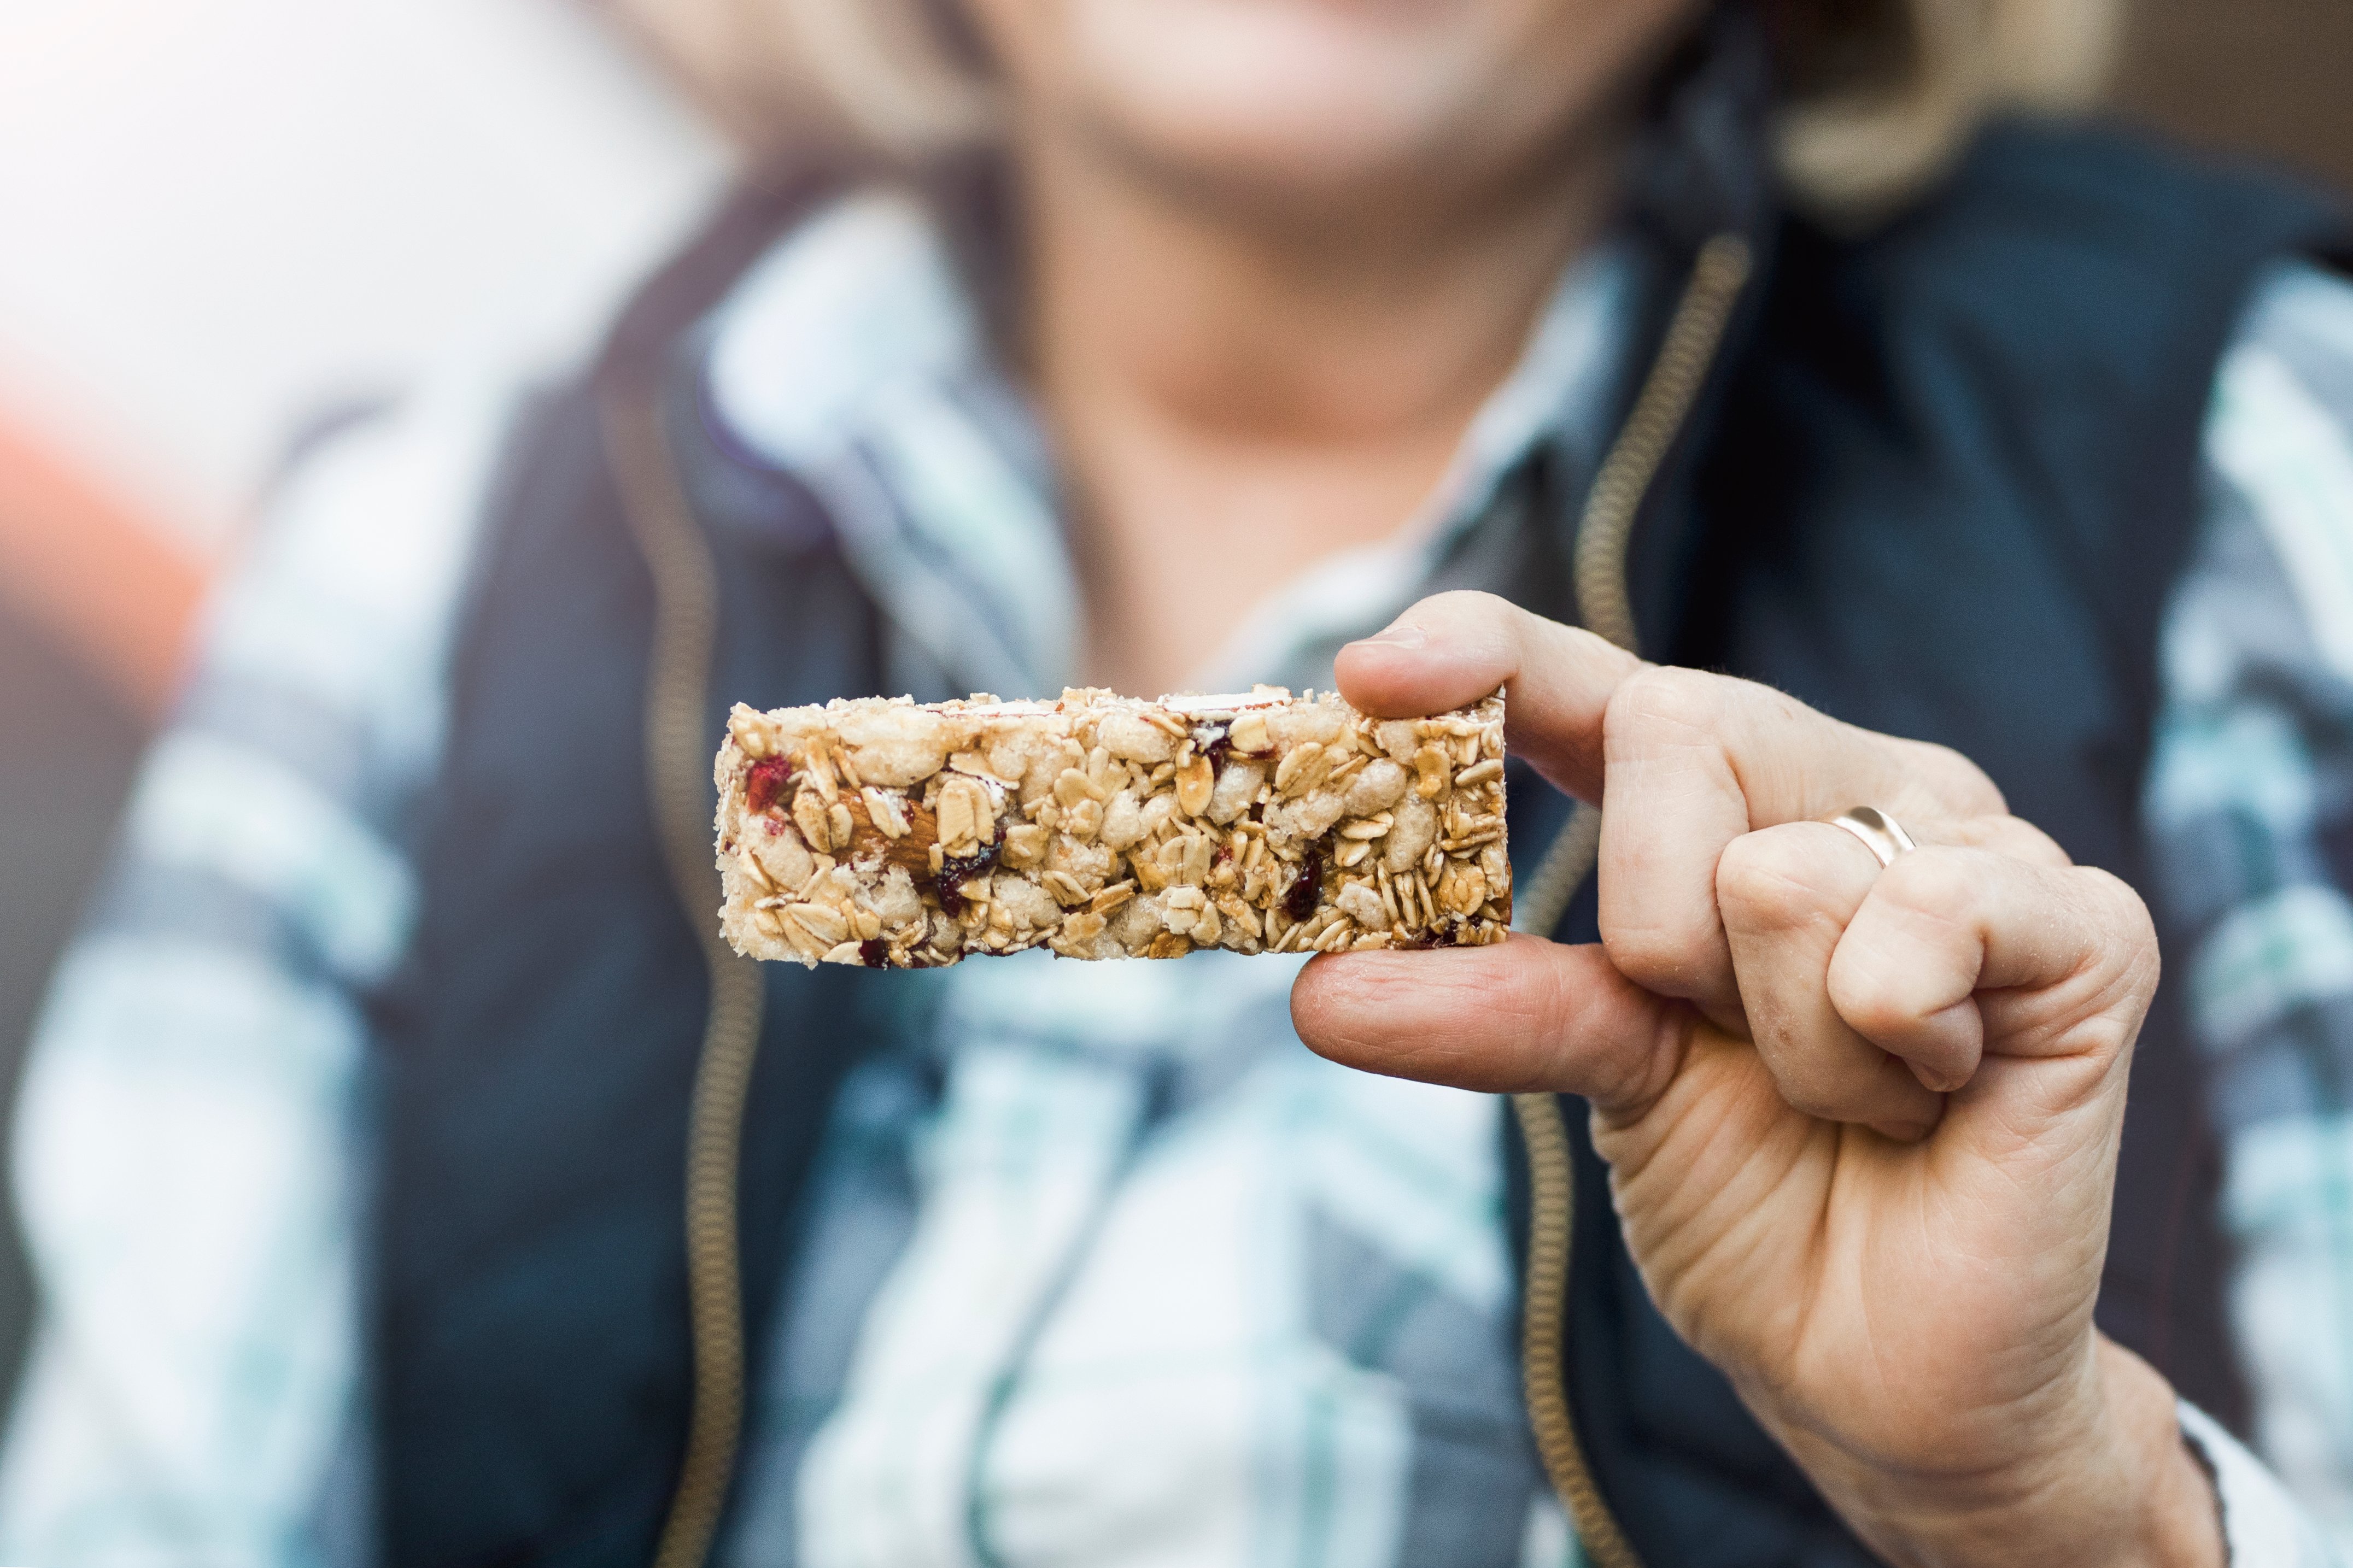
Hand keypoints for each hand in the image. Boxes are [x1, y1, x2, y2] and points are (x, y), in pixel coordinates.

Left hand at [1290, 592, 2221, 1567]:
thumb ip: (1489, 1001)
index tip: (1371, 675)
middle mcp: (1851, 788)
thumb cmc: (1753, 1199)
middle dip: (1653, 924)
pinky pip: (1917, 928)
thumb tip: (1321, 990)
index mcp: (1726, 804)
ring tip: (1848, 1096)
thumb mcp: (1602, 1075)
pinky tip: (1936, 1094)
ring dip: (1777, 1040)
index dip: (1486, 650)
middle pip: (1679, 722)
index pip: (1596, 681)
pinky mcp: (2085, 924)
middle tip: (1719, 1031)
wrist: (1879, 1372)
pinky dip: (1885, 1050)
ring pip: (1780, 869)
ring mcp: (1979, 843)